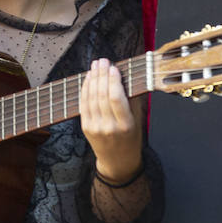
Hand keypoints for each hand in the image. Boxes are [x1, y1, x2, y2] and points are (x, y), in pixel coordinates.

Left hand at [79, 58, 142, 182]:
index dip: (113, 81)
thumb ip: (132, 100)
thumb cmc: (132, 138)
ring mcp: (95, 128)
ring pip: (91, 98)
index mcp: (126, 125)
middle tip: (102, 61)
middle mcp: (109, 127)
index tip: (113, 67)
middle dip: (101, 75)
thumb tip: (126, 76)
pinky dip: (85, 90)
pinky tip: (88, 79)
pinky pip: (83, 105)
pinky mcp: (85, 128)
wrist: (118, 162)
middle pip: (102, 96)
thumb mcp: (138, 121)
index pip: (116, 99)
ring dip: (92, 79)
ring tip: (95, 66)